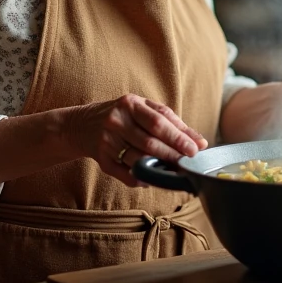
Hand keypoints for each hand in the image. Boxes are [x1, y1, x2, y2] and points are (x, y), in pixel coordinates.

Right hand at [64, 95, 207, 185]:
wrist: (81, 125)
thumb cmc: (122, 115)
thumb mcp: (143, 109)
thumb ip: (171, 122)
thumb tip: (200, 142)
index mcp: (130, 104)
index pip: (159, 123)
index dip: (178, 137)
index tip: (195, 149)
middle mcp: (116, 121)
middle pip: (149, 142)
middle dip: (172, 155)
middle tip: (188, 163)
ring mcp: (106, 141)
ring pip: (138, 159)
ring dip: (158, 167)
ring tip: (174, 171)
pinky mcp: (101, 159)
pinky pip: (124, 173)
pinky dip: (140, 177)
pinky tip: (152, 178)